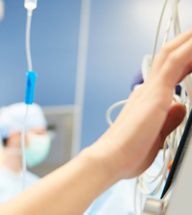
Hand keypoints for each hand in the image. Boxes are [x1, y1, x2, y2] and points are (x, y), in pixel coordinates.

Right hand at [92, 28, 191, 179]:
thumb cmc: (127, 154)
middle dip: (184, 44)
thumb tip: (180, 107)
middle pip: (167, 58)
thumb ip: (170, 120)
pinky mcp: (155, 94)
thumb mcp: (157, 137)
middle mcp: (145, 92)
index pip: (168, 74)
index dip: (184, 62)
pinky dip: (187, 50)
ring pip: (170, 54)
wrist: (110, 158)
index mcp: (146, 101)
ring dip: (186, 40)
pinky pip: (175, 62)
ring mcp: (149, 90)